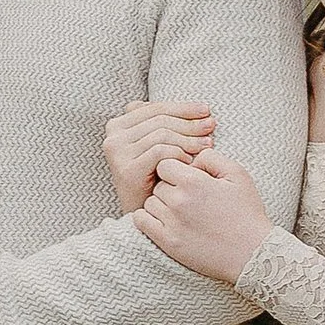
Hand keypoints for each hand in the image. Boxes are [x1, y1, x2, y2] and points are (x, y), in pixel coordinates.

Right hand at [103, 98, 214, 215]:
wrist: (148, 216)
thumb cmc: (157, 179)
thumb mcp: (159, 146)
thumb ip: (168, 125)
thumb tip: (202, 109)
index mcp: (118, 125)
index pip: (156, 108)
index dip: (183, 108)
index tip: (206, 110)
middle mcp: (113, 136)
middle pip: (160, 120)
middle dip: (189, 123)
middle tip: (211, 127)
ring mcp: (117, 153)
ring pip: (161, 134)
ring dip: (188, 139)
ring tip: (207, 145)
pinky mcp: (126, 169)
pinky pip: (159, 151)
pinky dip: (178, 154)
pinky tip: (191, 162)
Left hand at [138, 148, 270, 286]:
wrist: (252, 253)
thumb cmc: (247, 213)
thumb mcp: (237, 175)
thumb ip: (211, 158)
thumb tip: (191, 158)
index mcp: (194, 182)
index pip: (164, 164)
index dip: (175, 169)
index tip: (187, 179)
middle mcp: (178, 201)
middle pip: (157, 184)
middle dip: (169, 187)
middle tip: (188, 198)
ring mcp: (171, 223)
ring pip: (149, 202)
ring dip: (160, 203)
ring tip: (180, 211)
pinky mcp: (167, 242)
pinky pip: (141, 221)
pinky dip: (147, 218)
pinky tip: (164, 220)